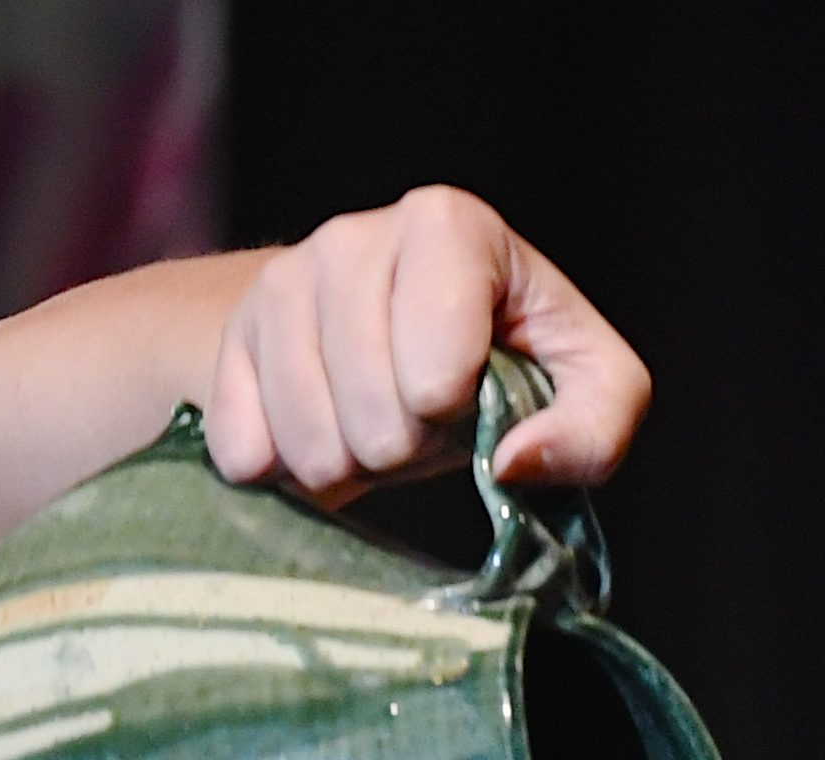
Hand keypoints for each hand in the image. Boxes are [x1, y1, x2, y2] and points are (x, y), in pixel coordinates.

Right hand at [204, 186, 649, 500]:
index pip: (435, 354)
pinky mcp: (231, 336)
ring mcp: (281, 280)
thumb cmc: (508, 358)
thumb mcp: (592, 386)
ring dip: (349, 464)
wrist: (399, 340)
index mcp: (448, 225)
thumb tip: (513, 462)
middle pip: (371, 400)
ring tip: (375, 433)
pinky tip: (319, 441)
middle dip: (405, 444)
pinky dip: (285, 470)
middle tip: (422, 427)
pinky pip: (244, 444)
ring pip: (306, 429)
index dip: (450, 402)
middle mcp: (353, 236)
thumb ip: (591, 428)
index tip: (463, 400)